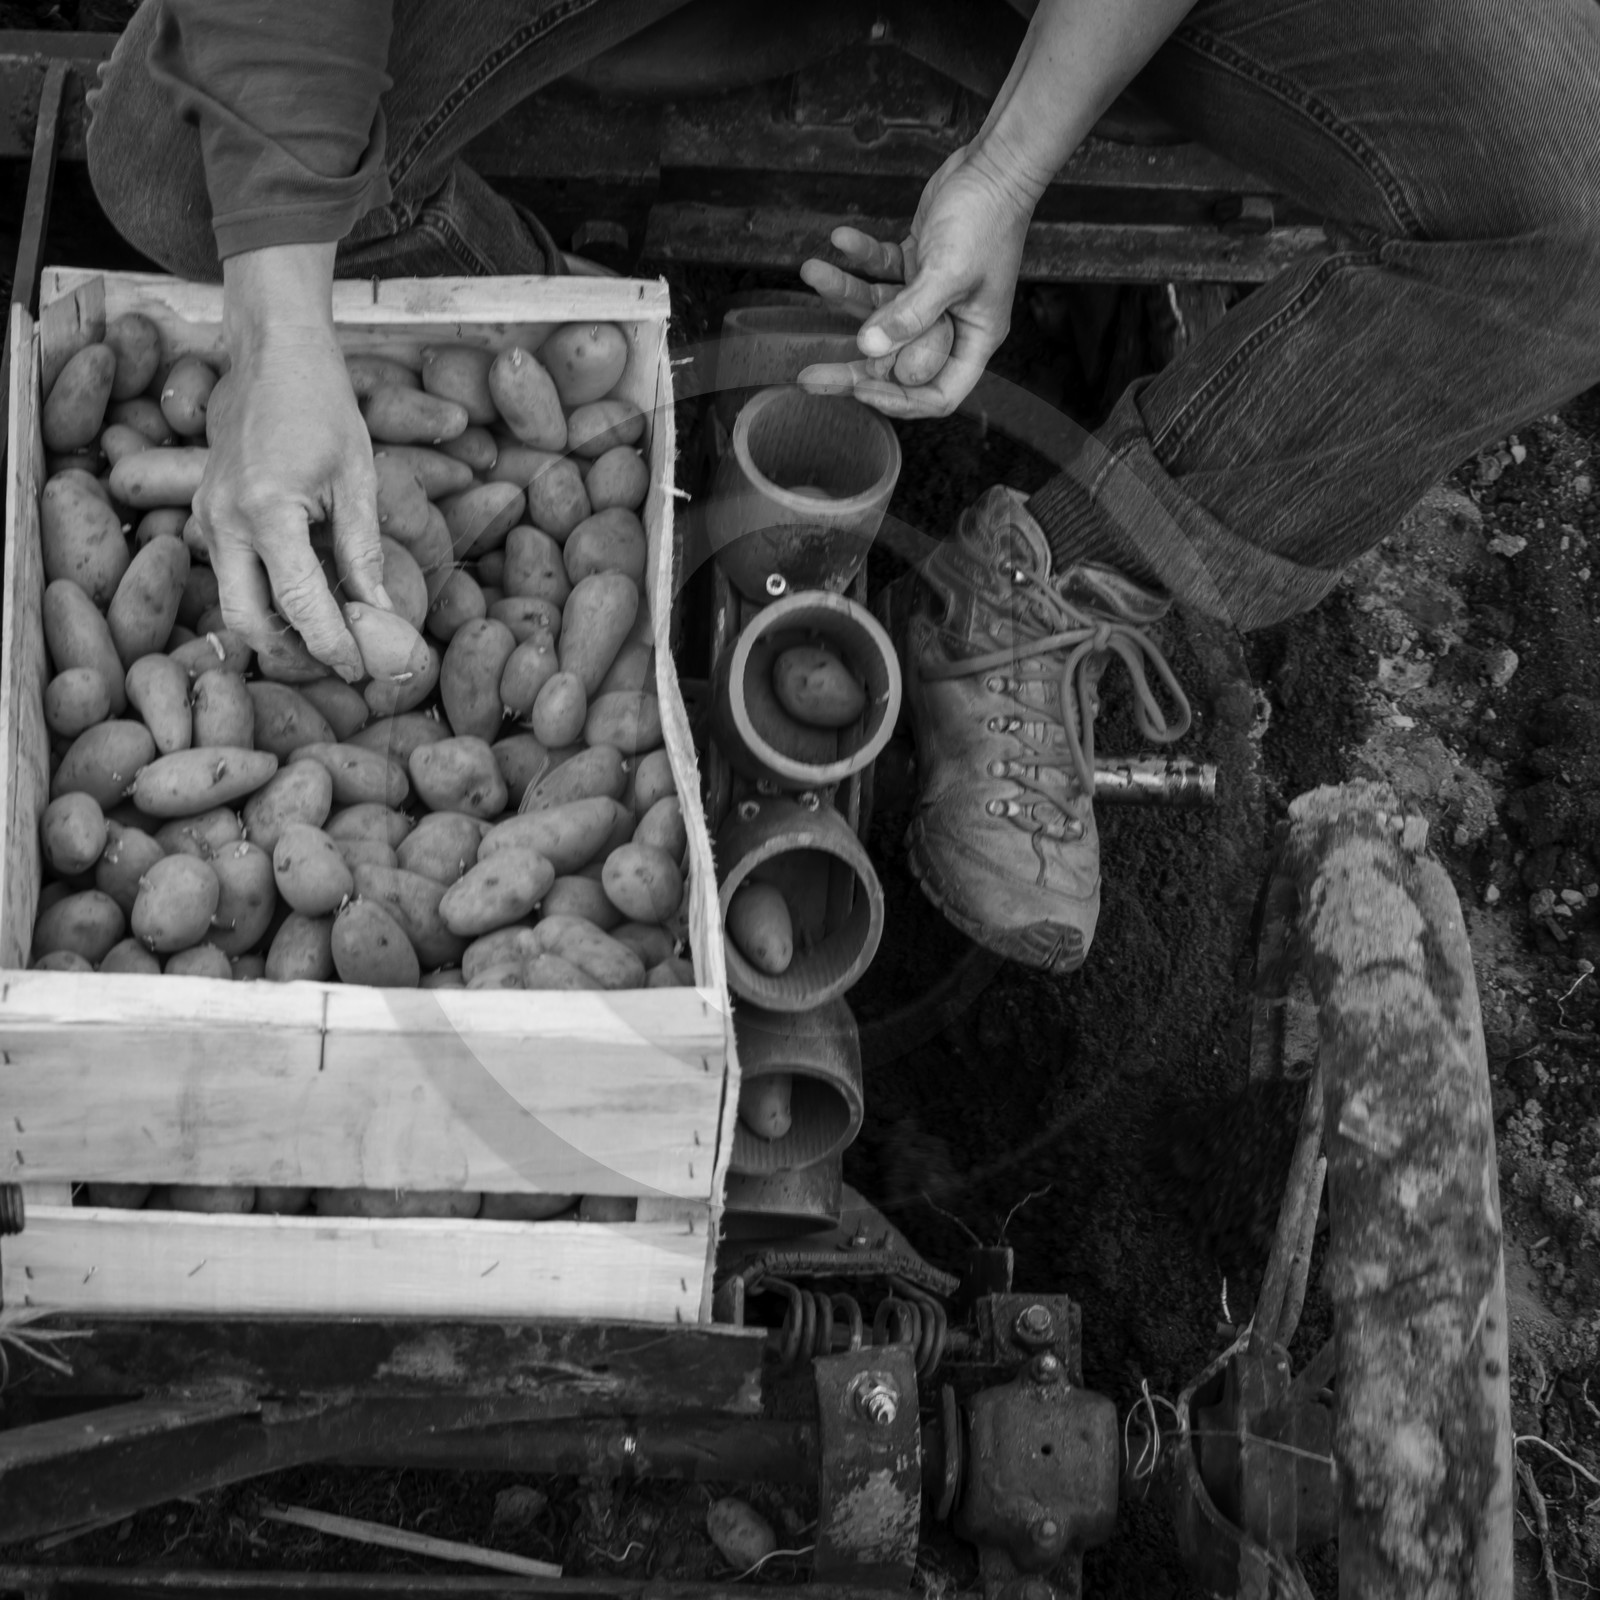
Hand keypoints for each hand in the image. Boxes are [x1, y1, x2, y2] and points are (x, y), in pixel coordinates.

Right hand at [200, 245, 388, 681]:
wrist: (271, 351)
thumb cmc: (322, 404)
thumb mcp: (358, 479)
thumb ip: (363, 552)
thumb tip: (380, 616)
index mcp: (267, 511)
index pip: (299, 603)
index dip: (332, 645)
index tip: (362, 670)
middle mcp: (224, 519)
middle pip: (247, 620)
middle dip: (291, 653)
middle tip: (340, 665)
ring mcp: (207, 515)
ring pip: (231, 602)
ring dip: (275, 630)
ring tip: (328, 639)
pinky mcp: (206, 511)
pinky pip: (228, 573)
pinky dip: (263, 597)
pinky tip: (304, 601)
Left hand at [797, 143, 1035, 418]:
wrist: (996, 162)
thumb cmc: (988, 218)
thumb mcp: (949, 272)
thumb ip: (910, 314)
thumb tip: (869, 348)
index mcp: (974, 338)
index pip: (936, 394)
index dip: (898, 400)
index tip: (860, 391)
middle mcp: (952, 323)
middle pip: (896, 362)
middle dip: (851, 366)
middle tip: (809, 375)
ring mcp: (931, 296)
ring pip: (879, 312)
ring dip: (843, 292)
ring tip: (812, 271)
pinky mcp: (916, 265)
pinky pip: (880, 272)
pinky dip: (859, 257)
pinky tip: (840, 238)